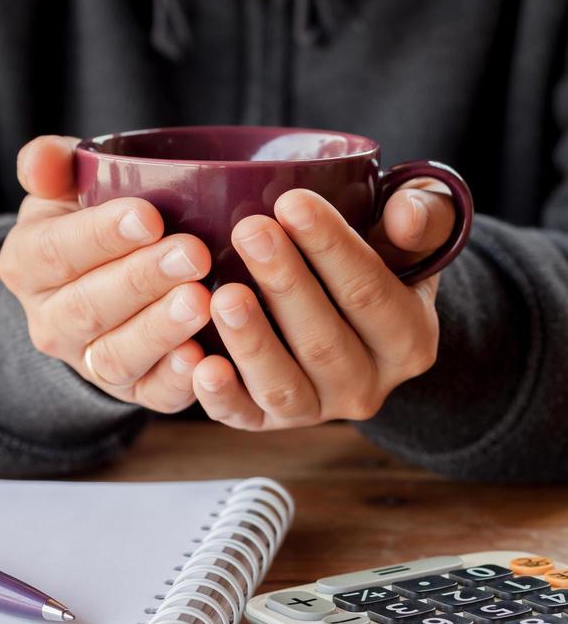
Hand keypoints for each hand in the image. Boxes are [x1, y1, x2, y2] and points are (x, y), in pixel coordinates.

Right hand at [0, 136, 210, 412]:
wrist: (105, 277)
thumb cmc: (94, 219)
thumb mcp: (67, 186)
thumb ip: (52, 164)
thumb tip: (42, 162)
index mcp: (28, 263)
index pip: (56, 251)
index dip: (100, 236)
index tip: (149, 216)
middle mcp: (50, 321)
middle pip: (88, 306)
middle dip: (142, 280)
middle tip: (193, 254)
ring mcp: (89, 362)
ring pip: (116, 356)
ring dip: (160, 330)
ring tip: (200, 302)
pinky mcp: (133, 391)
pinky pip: (151, 395)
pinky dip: (177, 382)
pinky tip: (204, 359)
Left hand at [191, 183, 454, 429]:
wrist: (354, 310)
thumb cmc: (381, 253)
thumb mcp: (416, 228)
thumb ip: (424, 216)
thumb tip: (404, 214)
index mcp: (409, 339)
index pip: (370, 293)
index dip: (332, 248)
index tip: (293, 202)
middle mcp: (368, 385)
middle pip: (324, 341)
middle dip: (284, 284)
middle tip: (249, 231)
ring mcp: (318, 408)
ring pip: (284, 385)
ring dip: (252, 342)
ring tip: (223, 294)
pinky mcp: (270, 421)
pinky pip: (244, 417)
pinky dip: (221, 397)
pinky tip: (200, 365)